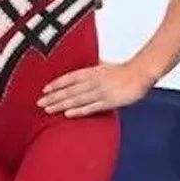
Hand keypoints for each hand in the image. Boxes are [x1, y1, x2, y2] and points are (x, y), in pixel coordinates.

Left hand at [37, 61, 152, 117]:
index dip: (56, 84)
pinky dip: (79, 111)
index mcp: (90, 71)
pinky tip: (68, 114)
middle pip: (69, 90)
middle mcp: (92, 81)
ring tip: (48, 109)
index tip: (44, 90)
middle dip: (53, 97)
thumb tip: (80, 69)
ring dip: (61, 105)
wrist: (140, 73)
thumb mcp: (102, 66)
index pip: (68, 78)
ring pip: (76, 99)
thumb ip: (90, 70)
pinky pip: (91, 107)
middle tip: (39, 103)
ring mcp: (100, 92)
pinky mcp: (109, 101)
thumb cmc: (122, 70)